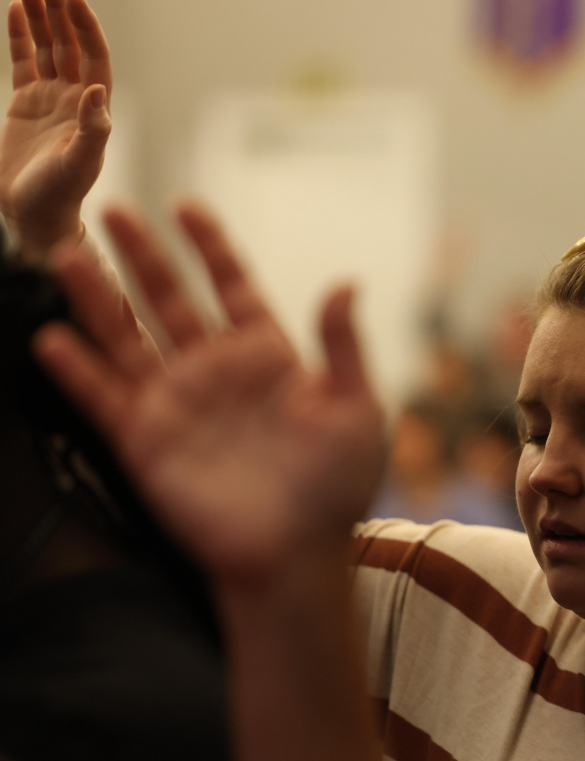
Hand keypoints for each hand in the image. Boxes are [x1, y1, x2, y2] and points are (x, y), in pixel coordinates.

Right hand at [0, 0, 110, 259]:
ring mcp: (50, 99)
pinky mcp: (26, 104)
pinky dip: (23, 36)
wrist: (35, 214)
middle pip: (70, 44)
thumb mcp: (80, 163)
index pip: (93, 57)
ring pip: (48, 48)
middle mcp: (76, 99)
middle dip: (62, 11)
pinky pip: (26, 61)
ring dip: (43, 16)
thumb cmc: (61, 194)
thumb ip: (92, 129)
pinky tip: (19, 10)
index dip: (85, 28)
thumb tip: (97, 91)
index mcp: (94, 109)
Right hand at [33, 203, 384, 588]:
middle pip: (171, 300)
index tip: (185, 207)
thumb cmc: (335, 488)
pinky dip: (77, 369)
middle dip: (143, 257)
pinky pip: (104, 397)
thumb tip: (345, 283)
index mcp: (268, 358)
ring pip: (128, 338)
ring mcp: (177, 404)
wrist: (296, 553)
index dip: (210, 248)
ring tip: (68, 255)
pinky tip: (53, 337)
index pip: (233, 288)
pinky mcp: (146, 441)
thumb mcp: (356, 410)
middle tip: (112, 210)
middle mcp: (216, 373)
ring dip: (98, 298)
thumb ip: (344, 346)